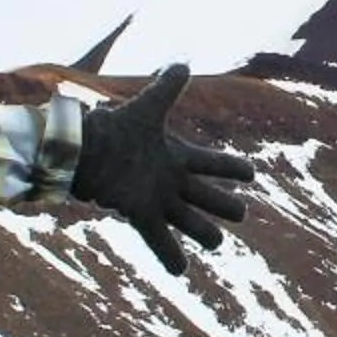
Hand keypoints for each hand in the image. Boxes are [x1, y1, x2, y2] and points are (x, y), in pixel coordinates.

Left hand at [71, 65, 255, 275]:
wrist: (84, 148)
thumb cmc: (114, 128)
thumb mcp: (147, 106)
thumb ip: (167, 87)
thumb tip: (184, 64)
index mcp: (176, 156)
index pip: (211, 163)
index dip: (232, 167)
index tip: (252, 172)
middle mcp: (170, 180)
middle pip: (206, 196)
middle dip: (226, 205)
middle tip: (240, 213)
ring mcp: (156, 199)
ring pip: (188, 221)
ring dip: (203, 232)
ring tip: (215, 242)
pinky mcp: (140, 213)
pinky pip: (159, 239)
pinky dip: (171, 256)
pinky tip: (181, 272)